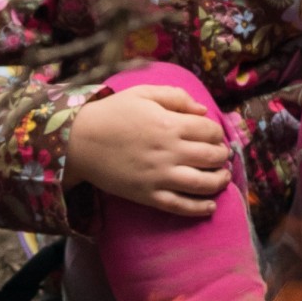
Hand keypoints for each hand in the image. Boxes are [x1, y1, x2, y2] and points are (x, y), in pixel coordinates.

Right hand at [63, 81, 236, 217]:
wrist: (79, 141)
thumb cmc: (111, 113)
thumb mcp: (143, 93)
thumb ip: (175, 96)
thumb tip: (203, 109)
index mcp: (170, 124)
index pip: (210, 131)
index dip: (217, 133)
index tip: (213, 135)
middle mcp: (170, 151)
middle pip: (212, 157)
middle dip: (222, 156)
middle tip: (220, 155)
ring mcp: (160, 176)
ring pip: (203, 183)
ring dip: (220, 180)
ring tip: (223, 177)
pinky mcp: (149, 195)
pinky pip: (181, 206)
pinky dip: (200, 208)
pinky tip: (210, 205)